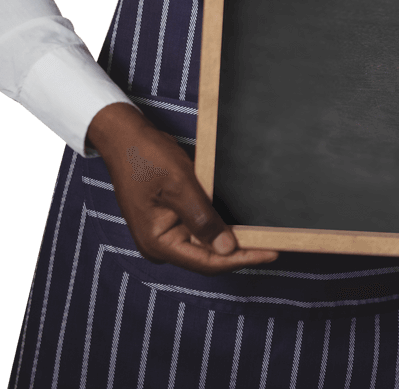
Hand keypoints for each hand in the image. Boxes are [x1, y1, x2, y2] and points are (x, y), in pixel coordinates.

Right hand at [86, 102, 278, 275]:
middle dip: (238, 251)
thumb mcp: (179, 185)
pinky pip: (198, 227)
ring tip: (262, 236)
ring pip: (204, 242)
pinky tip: (239, 221)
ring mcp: (163, 232)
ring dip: (230, 239)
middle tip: (274, 245)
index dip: (241, 258)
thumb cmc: (146, 157)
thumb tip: (227, 249)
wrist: (124, 137)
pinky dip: (218, 225)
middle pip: (207, 255)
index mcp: (158, 242)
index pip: (207, 261)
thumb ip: (202, 218)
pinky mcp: (169, 218)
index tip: (271, 252)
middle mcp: (160, 244)